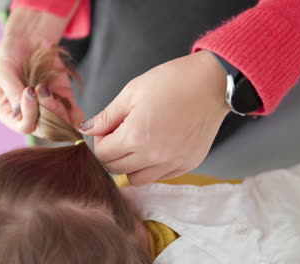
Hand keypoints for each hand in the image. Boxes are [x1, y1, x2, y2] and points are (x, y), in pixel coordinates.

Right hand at [0, 7, 83, 136]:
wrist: (29, 39)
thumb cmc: (10, 54)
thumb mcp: (4, 70)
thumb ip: (12, 91)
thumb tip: (20, 112)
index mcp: (9, 114)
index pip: (23, 127)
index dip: (29, 114)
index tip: (30, 90)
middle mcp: (28, 117)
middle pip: (44, 129)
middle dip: (47, 112)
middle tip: (43, 88)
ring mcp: (47, 110)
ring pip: (60, 125)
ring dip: (59, 110)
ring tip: (48, 87)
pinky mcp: (63, 102)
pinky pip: (73, 116)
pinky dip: (75, 113)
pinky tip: (69, 101)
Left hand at [79, 50, 229, 184]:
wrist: (213, 83)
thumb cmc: (172, 81)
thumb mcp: (132, 92)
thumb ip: (107, 116)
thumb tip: (86, 129)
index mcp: (135, 136)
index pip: (103, 154)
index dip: (100, 141)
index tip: (107, 129)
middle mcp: (153, 156)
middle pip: (116, 169)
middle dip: (112, 153)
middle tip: (120, 134)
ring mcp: (172, 163)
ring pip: (137, 179)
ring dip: (130, 165)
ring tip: (138, 143)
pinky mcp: (187, 165)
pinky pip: (160, 177)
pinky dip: (152, 167)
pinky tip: (156, 148)